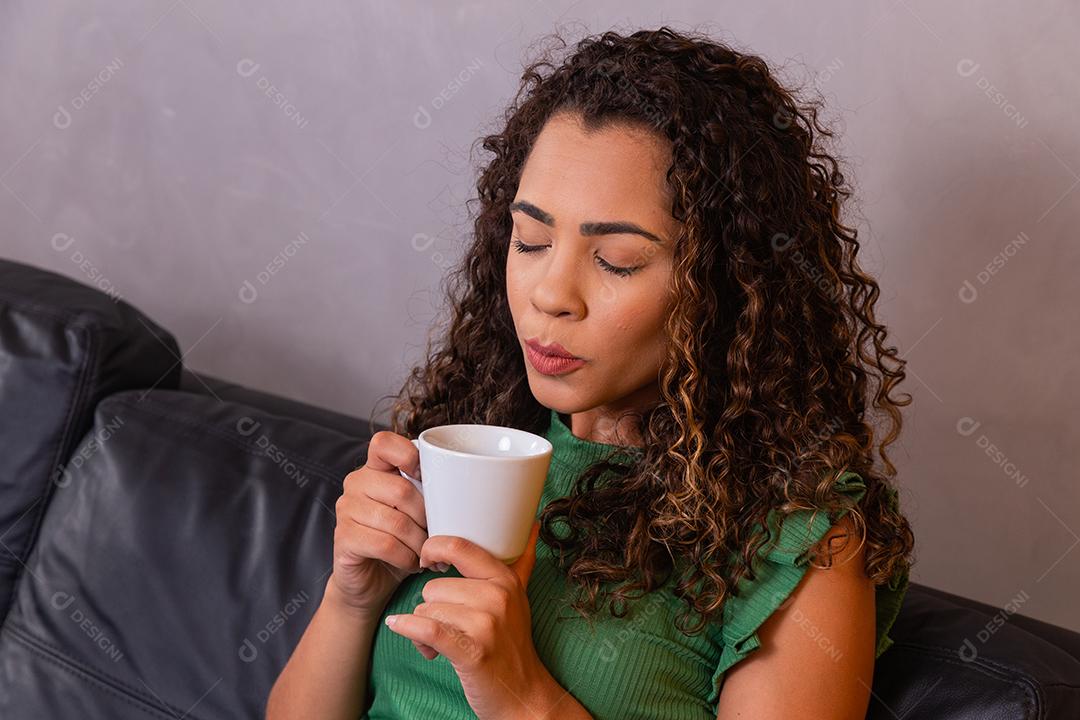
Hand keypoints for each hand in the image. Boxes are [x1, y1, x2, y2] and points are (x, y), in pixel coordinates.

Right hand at [328, 431, 428, 617]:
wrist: (371, 581)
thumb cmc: (401, 542)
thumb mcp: (417, 512)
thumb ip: (430, 494)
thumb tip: (467, 490)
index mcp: (375, 469)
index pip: (383, 443)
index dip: (407, 455)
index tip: (425, 478)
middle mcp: (356, 484)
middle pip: (401, 490)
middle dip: (427, 518)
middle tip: (437, 537)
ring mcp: (346, 510)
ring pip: (396, 521)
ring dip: (420, 543)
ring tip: (428, 554)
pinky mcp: (343, 538)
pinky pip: (386, 545)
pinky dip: (407, 558)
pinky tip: (412, 563)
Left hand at [383, 519, 560, 718]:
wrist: (523, 693)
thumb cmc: (513, 644)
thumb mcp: (520, 597)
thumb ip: (522, 561)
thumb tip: (532, 525)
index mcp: (505, 579)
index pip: (459, 546)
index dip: (434, 548)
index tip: (428, 561)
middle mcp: (498, 597)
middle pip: (435, 585)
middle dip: (432, 607)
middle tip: (446, 625)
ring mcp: (486, 624)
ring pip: (427, 608)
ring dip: (425, 628)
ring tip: (440, 642)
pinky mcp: (471, 651)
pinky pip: (426, 629)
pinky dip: (407, 628)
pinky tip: (399, 625)